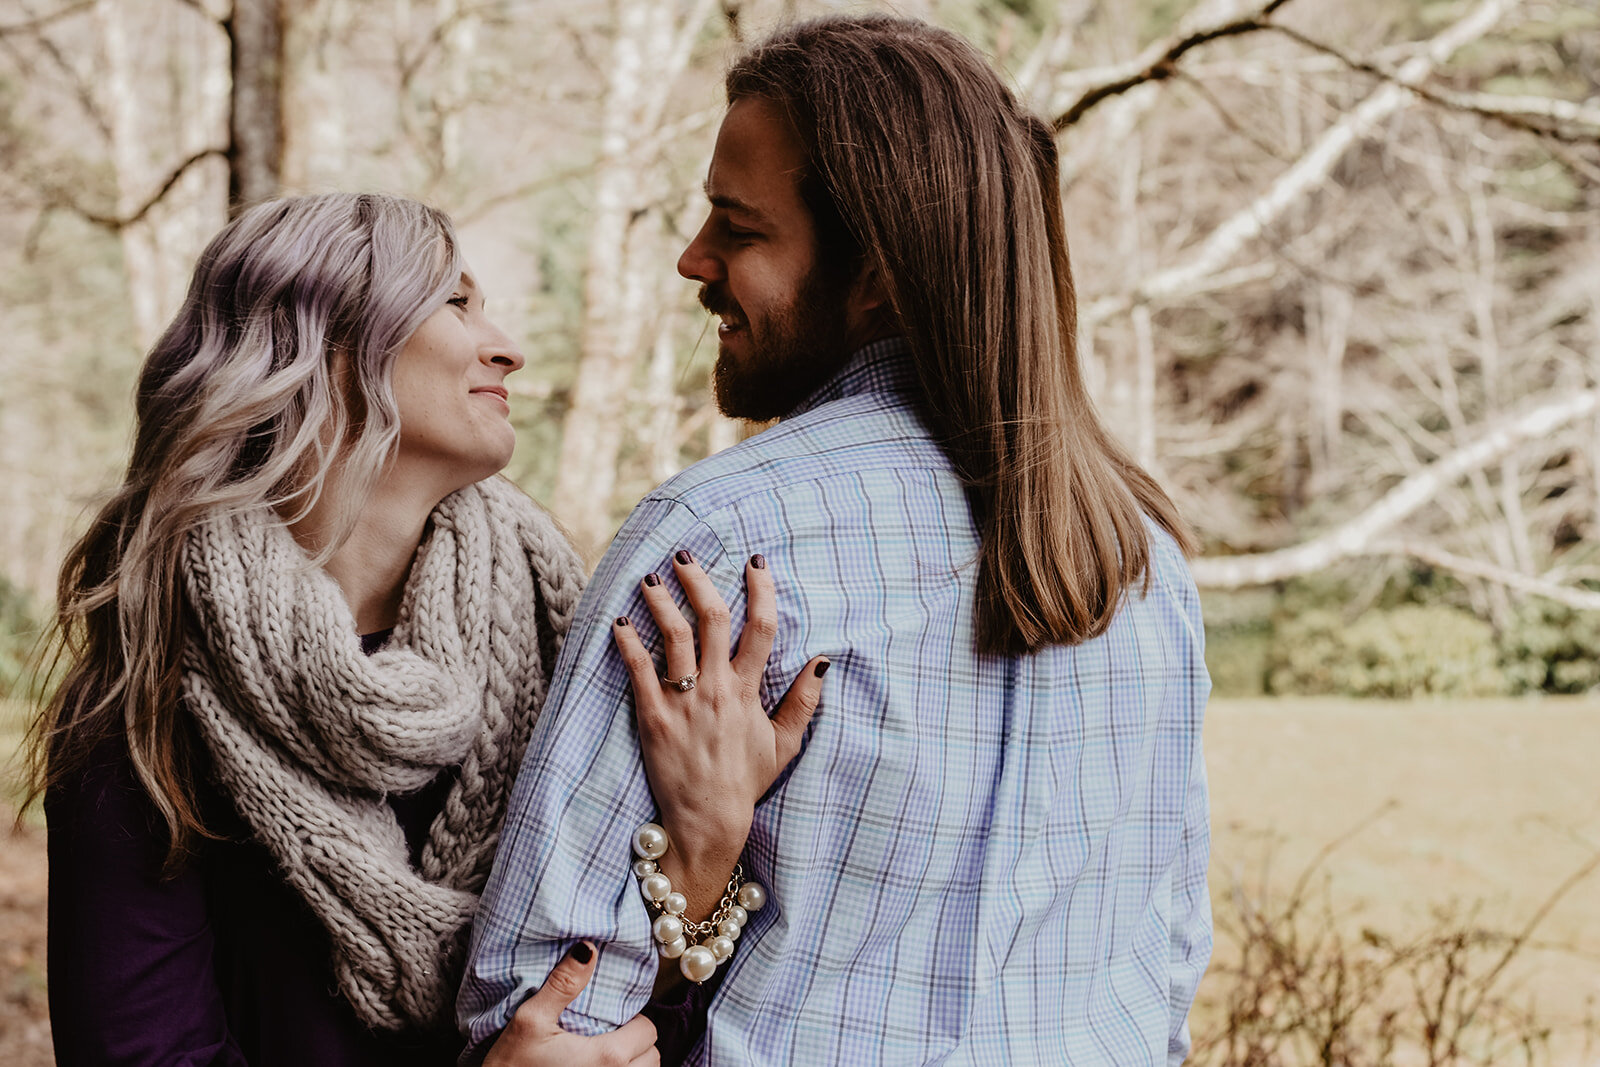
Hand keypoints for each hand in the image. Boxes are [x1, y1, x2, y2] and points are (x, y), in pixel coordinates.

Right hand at [482, 942, 658, 1066]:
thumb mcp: (530, 1020)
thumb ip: (563, 984)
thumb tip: (588, 947)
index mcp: (608, 1056)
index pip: (648, 1030)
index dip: (632, 1020)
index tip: (610, 1018)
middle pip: (651, 1055)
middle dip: (636, 1042)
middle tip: (609, 1033)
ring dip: (632, 1063)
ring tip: (603, 1053)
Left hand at [612, 550, 827, 873]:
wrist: (708, 820)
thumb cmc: (746, 782)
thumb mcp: (784, 744)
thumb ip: (804, 702)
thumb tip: (822, 662)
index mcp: (749, 691)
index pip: (760, 628)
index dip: (761, 590)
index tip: (755, 563)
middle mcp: (717, 689)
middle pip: (712, 619)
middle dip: (699, 581)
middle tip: (685, 556)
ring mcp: (684, 701)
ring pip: (673, 636)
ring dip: (661, 601)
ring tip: (650, 578)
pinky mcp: (653, 717)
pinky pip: (639, 670)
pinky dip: (628, 643)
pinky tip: (619, 622)